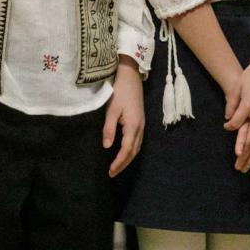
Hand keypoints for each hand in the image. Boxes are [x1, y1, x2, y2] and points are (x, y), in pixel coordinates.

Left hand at [103, 57, 144, 176]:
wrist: (131, 76)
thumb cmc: (120, 91)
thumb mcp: (112, 109)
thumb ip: (109, 128)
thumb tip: (107, 147)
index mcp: (133, 126)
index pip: (126, 150)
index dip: (118, 162)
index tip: (110, 172)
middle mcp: (140, 128)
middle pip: (134, 152)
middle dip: (123, 164)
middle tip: (112, 173)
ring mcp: (142, 125)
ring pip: (137, 147)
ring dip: (128, 158)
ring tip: (117, 166)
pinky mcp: (140, 121)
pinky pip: (137, 141)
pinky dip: (131, 151)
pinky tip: (124, 152)